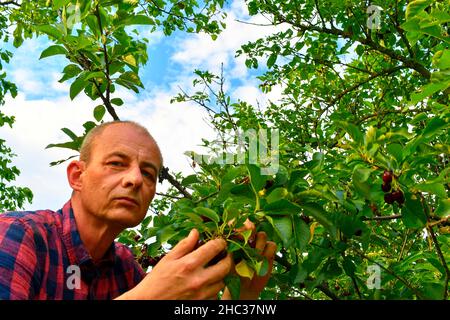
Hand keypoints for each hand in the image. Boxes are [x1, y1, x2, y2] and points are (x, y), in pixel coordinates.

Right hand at [116, 229, 231, 299]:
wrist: (149, 302)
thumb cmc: (156, 280)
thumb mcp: (168, 259)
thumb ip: (184, 245)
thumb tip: (196, 232)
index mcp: (189, 264)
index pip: (214, 248)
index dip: (220, 242)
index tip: (220, 241)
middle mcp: (198, 280)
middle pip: (225, 266)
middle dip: (227, 258)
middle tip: (224, 254)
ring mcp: (201, 294)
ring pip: (223, 282)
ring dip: (222, 274)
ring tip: (215, 269)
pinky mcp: (202, 303)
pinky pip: (216, 294)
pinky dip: (215, 287)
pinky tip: (208, 282)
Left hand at [223, 221, 276, 299]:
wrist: (244, 287)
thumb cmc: (232, 274)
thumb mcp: (226, 262)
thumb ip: (229, 250)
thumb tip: (232, 240)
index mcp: (233, 237)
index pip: (235, 222)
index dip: (239, 226)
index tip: (239, 237)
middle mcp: (246, 237)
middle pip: (251, 224)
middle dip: (250, 230)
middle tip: (248, 241)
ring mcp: (258, 243)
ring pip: (262, 235)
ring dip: (258, 246)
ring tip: (253, 260)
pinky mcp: (268, 250)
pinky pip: (272, 245)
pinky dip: (267, 253)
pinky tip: (261, 263)